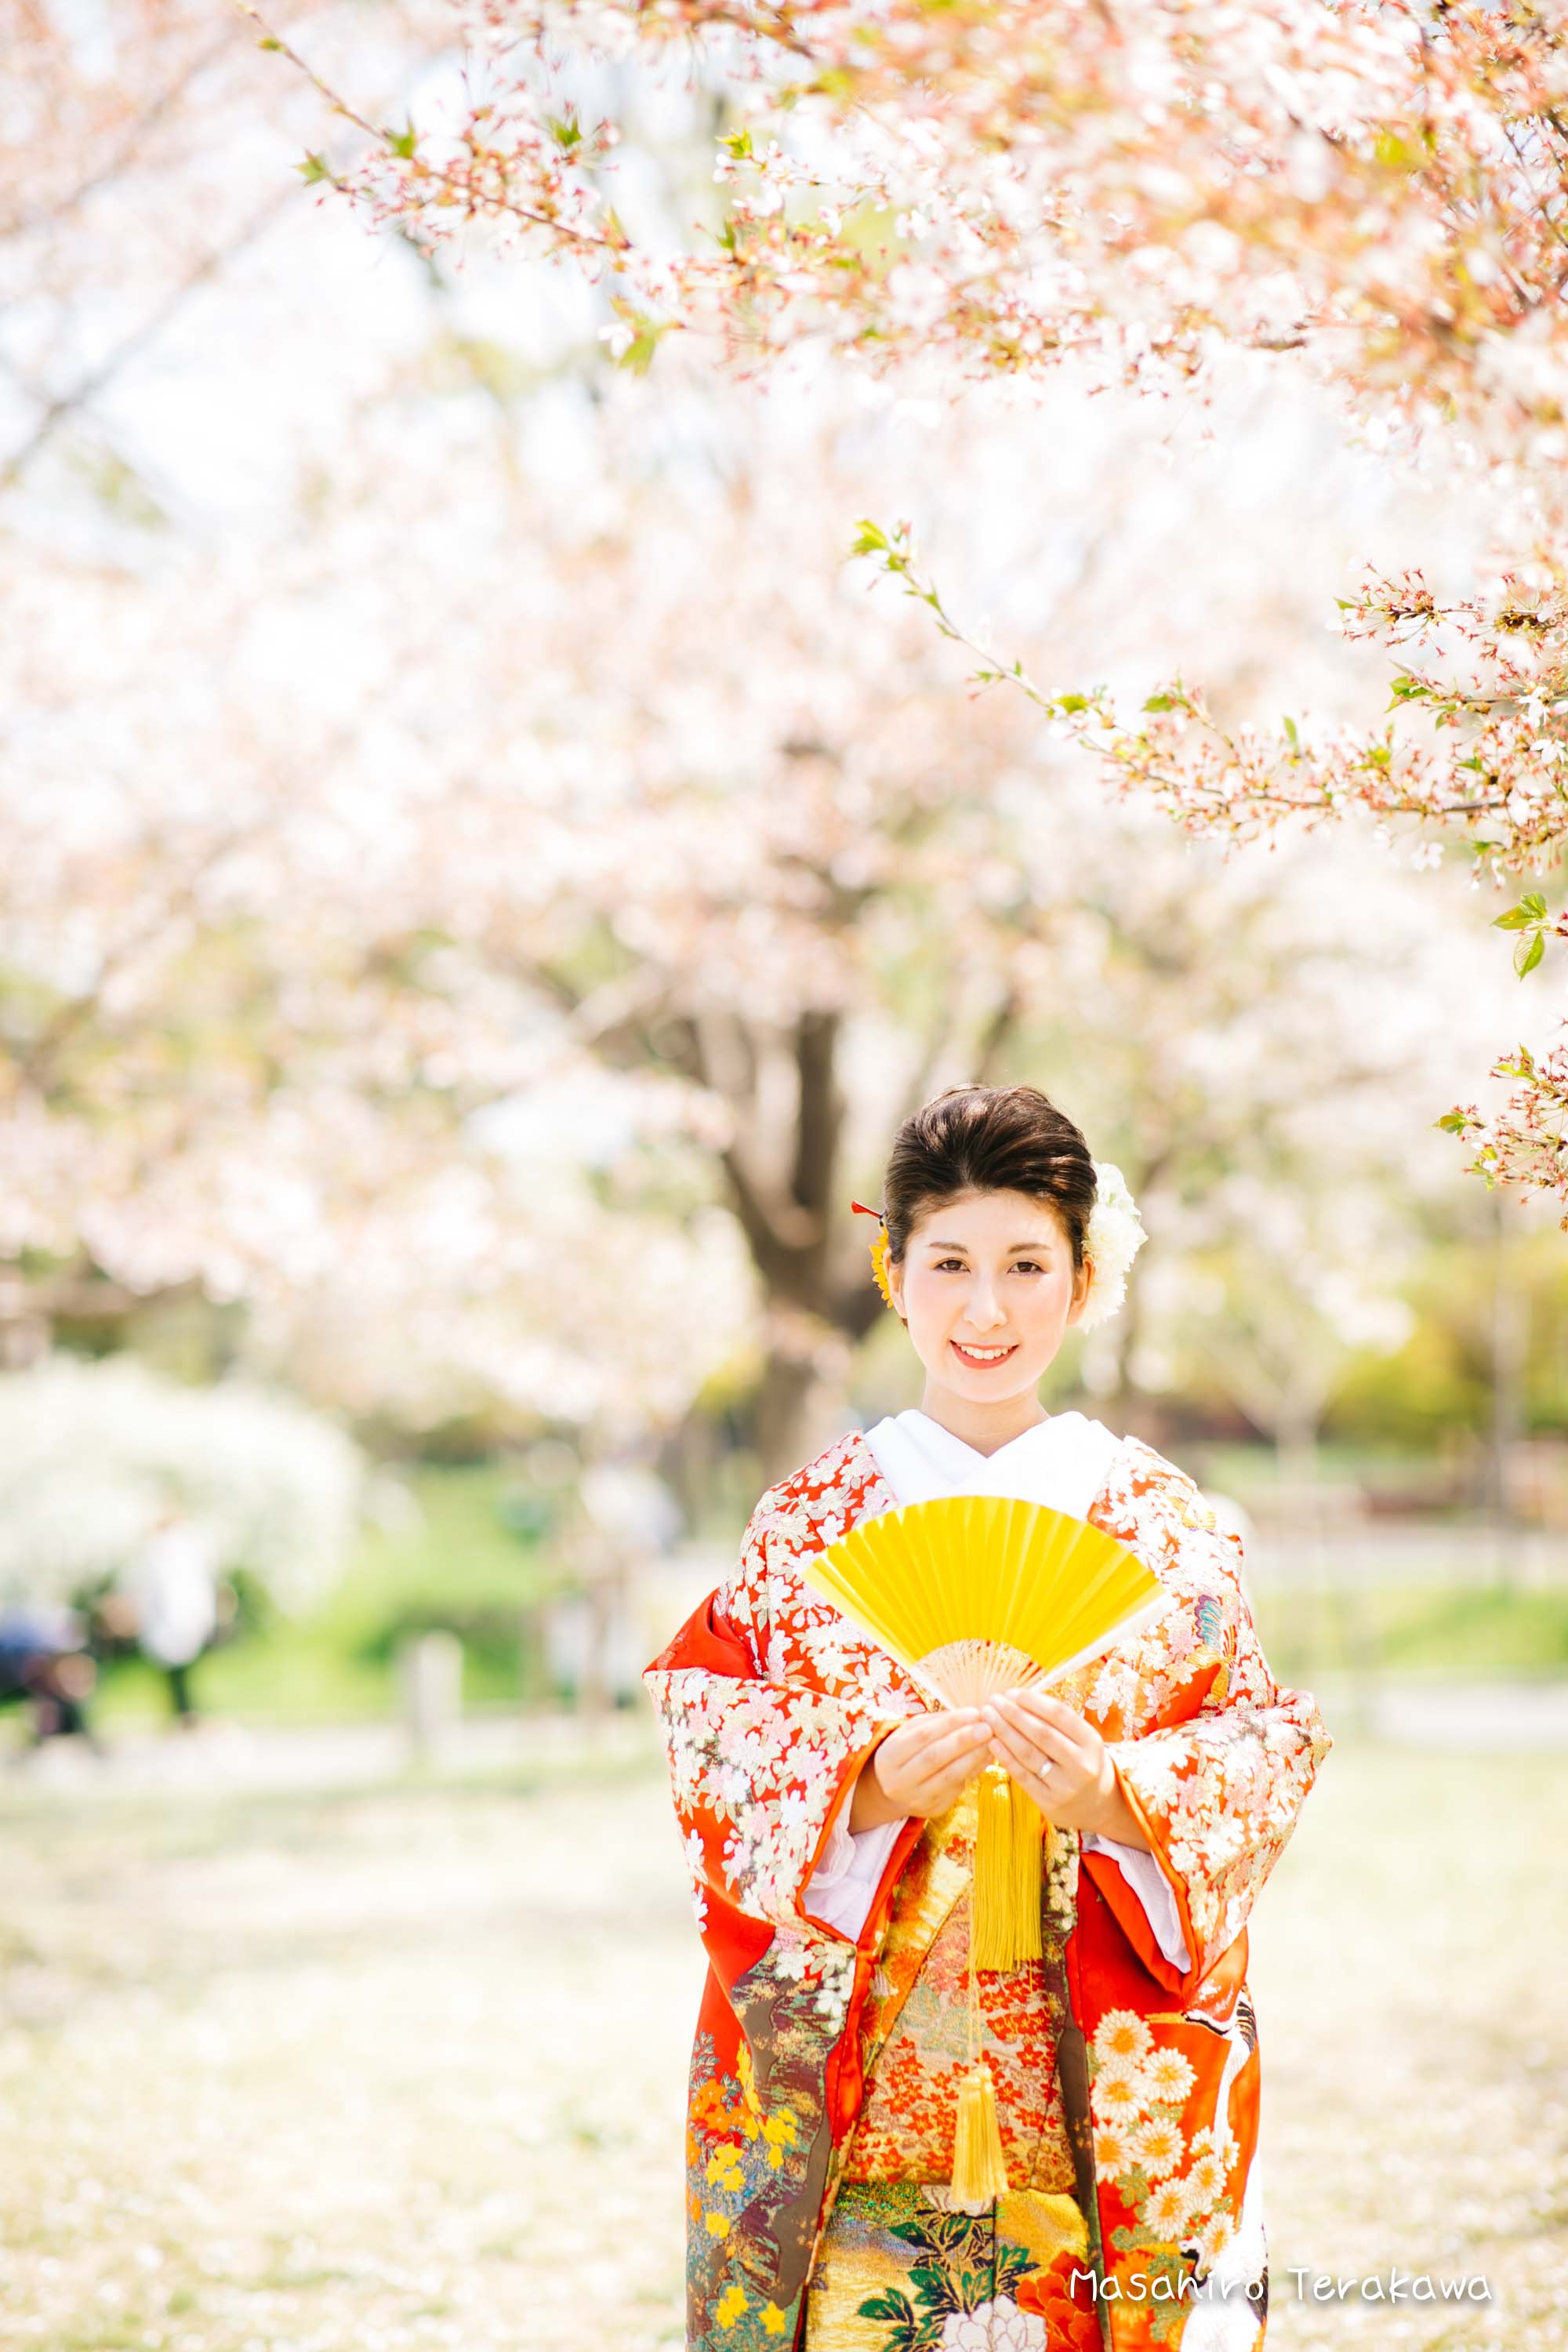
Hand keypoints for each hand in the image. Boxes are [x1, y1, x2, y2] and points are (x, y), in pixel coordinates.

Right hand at [849, 1708, 992, 1829]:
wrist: (894, 1792)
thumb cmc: (907, 1753)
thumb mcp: (911, 1733)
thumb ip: (938, 1722)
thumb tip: (972, 1715)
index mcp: (889, 1757)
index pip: (922, 1736)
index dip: (950, 1723)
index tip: (974, 1712)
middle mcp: (899, 1781)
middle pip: (935, 1757)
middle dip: (964, 1740)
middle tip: (987, 1727)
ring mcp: (917, 1798)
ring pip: (950, 1776)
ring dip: (974, 1757)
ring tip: (991, 1741)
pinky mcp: (934, 1809)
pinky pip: (959, 1788)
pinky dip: (975, 1770)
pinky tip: (987, 1757)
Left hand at [981, 1687, 1119, 1835]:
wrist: (1094, 1802)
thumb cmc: (1079, 1759)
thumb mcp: (1080, 1738)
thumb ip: (1055, 1720)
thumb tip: (1017, 1697)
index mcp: (1091, 1742)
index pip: (1060, 1715)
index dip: (1033, 1701)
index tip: (1011, 1692)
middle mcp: (1081, 1764)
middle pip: (1042, 1734)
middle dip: (1014, 1714)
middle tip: (994, 1701)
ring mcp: (1065, 1786)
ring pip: (1029, 1754)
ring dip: (1004, 1732)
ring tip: (988, 1717)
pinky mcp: (1049, 1802)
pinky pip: (1022, 1776)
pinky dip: (1005, 1757)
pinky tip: (992, 1742)